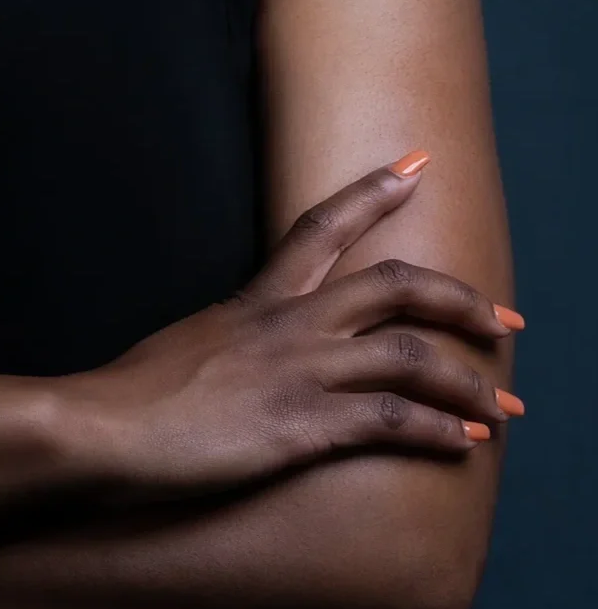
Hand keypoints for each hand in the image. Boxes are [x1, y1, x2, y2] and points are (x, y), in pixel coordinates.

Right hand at [57, 153, 523, 498]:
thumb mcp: (187, 344)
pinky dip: (437, 430)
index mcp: (257, 299)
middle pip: (395, 288)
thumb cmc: (131, 394)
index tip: (417, 164)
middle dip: (460, 300)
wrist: (103, 429)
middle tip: (505, 319)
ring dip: (468, 383)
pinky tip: (465, 444)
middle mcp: (288, 324)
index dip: (375, 191)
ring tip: (504, 407)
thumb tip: (243, 347)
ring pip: (410, 357)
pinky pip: (390, 421)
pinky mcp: (302, 427)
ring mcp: (298, 373)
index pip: (323, 225)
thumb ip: (227, 339)